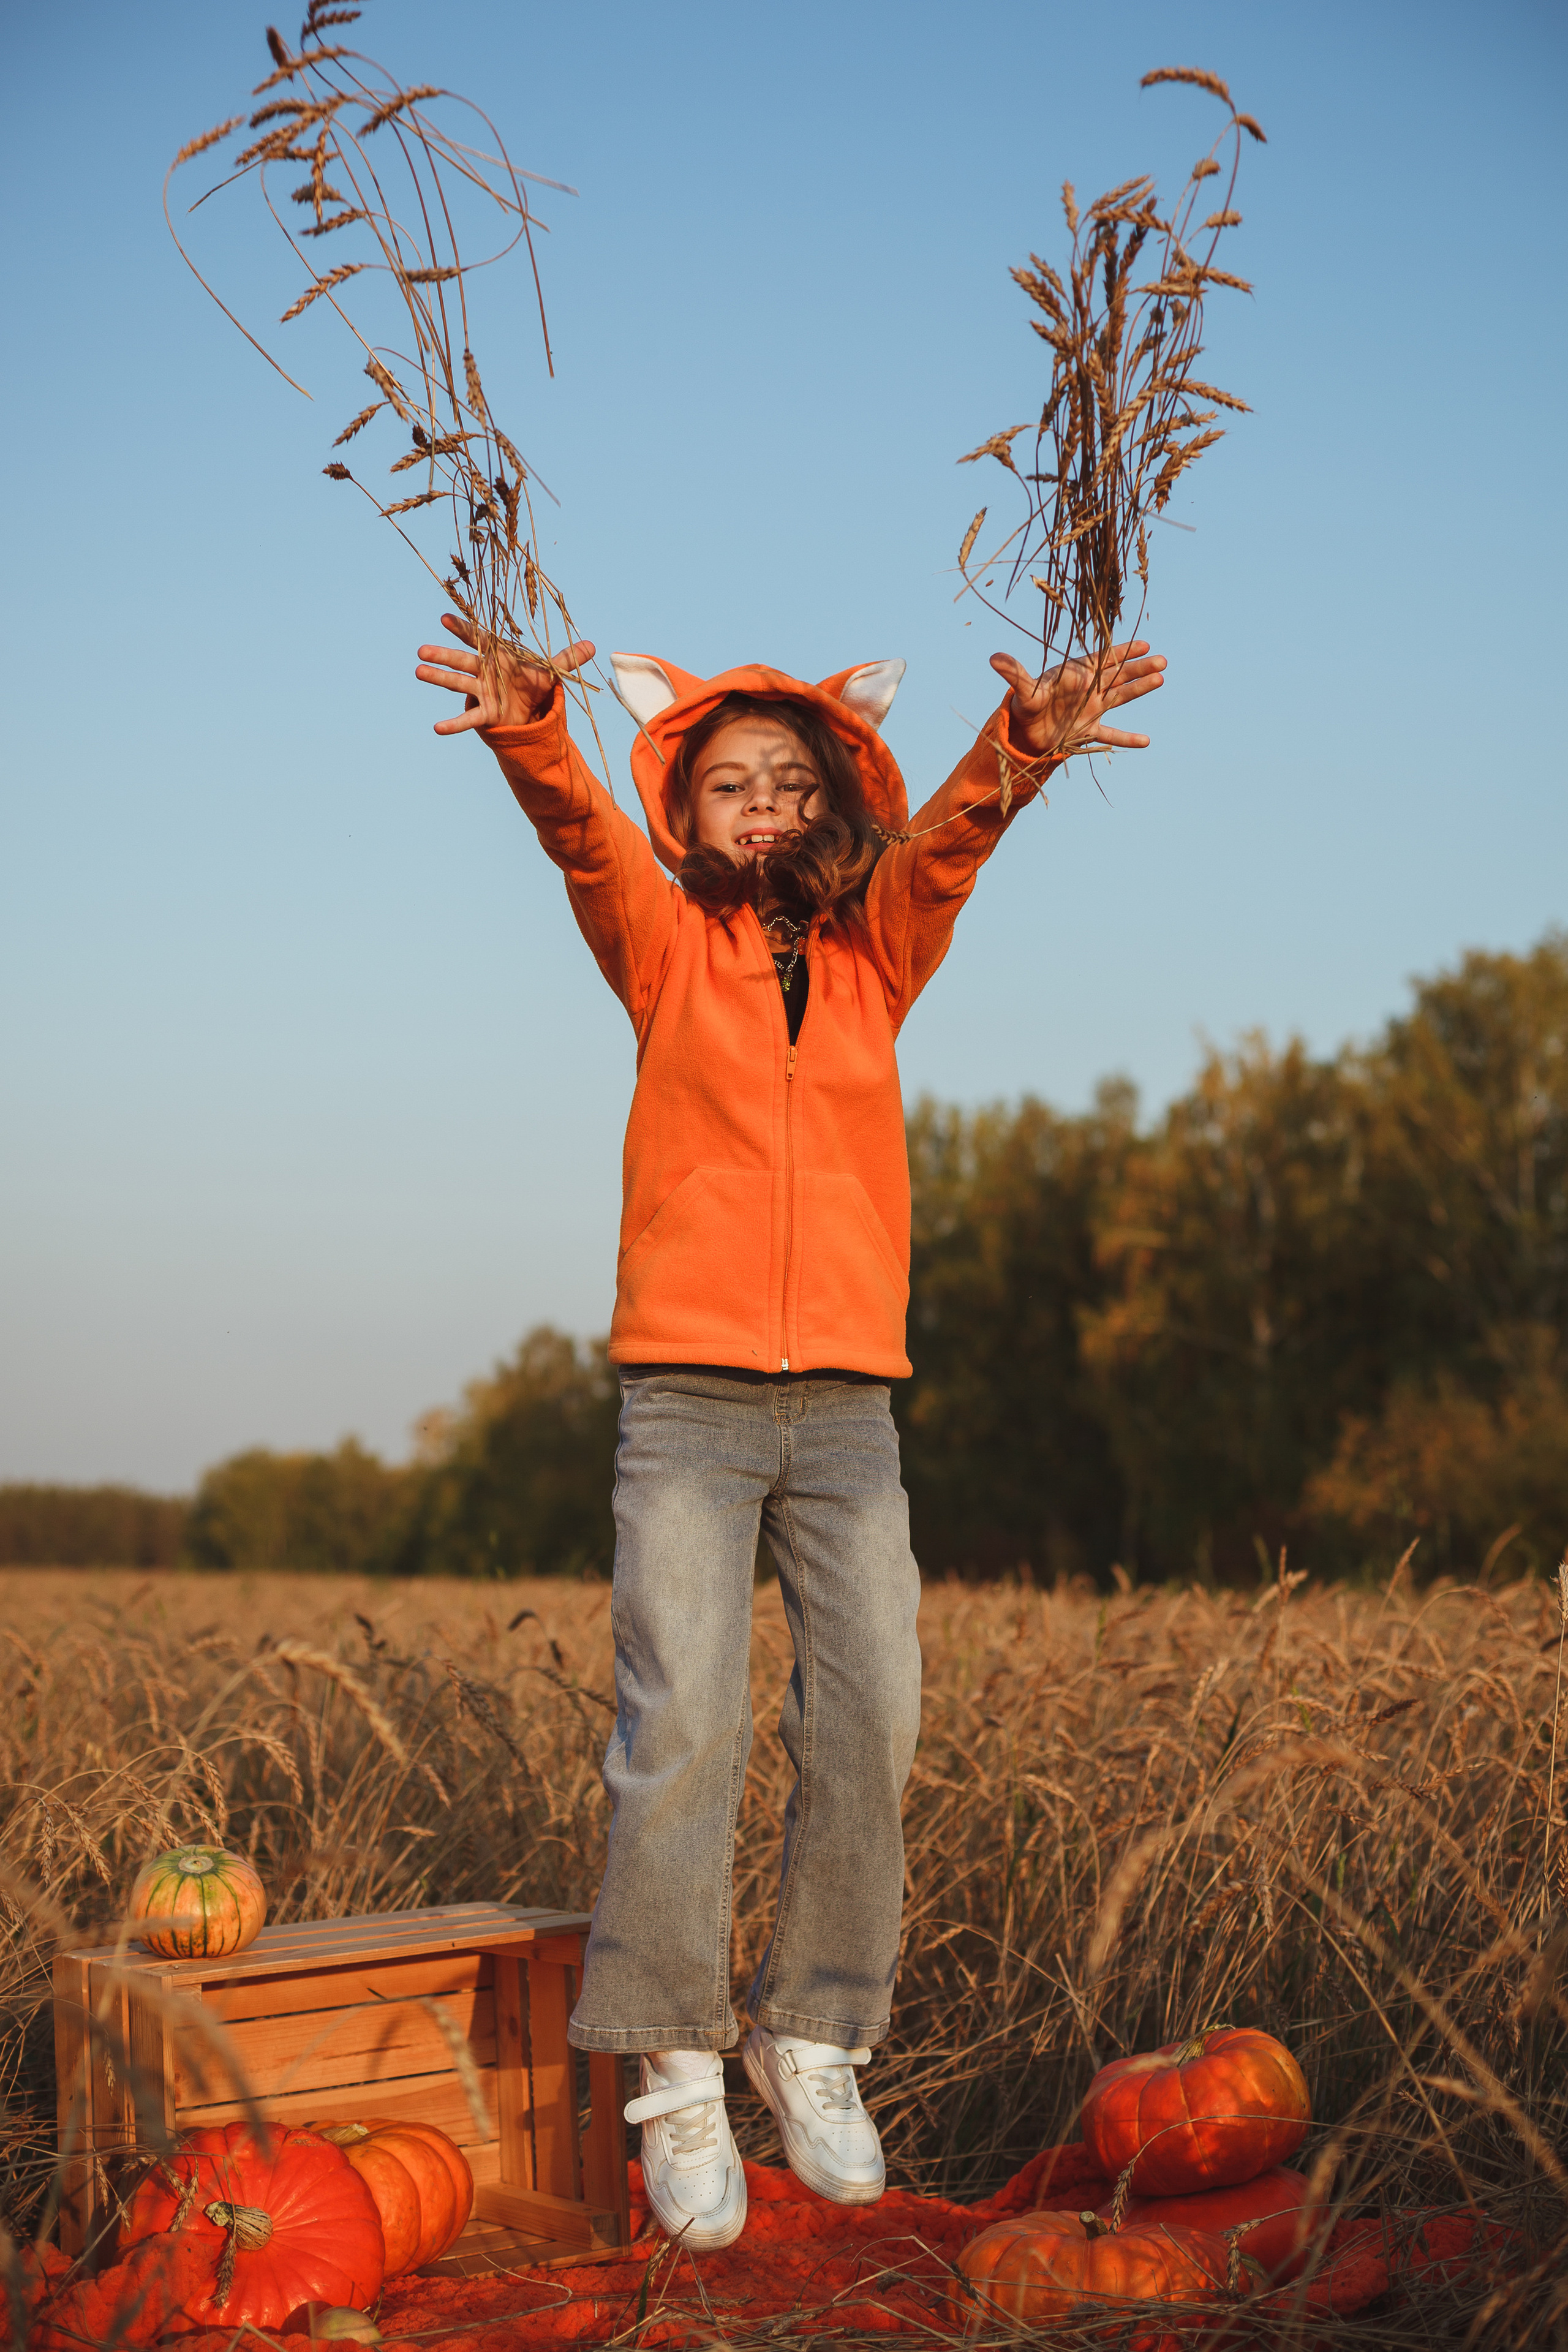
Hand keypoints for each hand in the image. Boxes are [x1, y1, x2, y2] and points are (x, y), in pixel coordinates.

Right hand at [414, 611, 595, 735]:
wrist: (531, 711)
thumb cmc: (533, 684)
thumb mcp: (551, 672)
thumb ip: (568, 658)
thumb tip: (593, 645)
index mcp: (498, 657)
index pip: (479, 639)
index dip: (463, 629)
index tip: (445, 617)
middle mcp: (485, 672)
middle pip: (462, 661)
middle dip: (443, 655)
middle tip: (422, 650)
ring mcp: (482, 692)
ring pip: (457, 683)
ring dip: (438, 678)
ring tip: (418, 672)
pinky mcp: (485, 713)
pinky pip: (468, 719)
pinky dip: (454, 724)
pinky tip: (437, 729)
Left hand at [990, 640, 1165, 759]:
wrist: (1024, 732)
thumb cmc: (1025, 704)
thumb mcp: (1023, 690)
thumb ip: (1014, 674)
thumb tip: (993, 658)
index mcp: (1077, 673)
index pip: (1103, 659)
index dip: (1123, 651)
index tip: (1144, 644)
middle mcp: (1089, 688)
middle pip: (1118, 675)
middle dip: (1138, 667)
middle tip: (1161, 660)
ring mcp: (1092, 709)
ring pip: (1121, 697)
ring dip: (1139, 689)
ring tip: (1161, 679)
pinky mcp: (1089, 730)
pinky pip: (1111, 734)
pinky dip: (1127, 739)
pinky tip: (1146, 742)